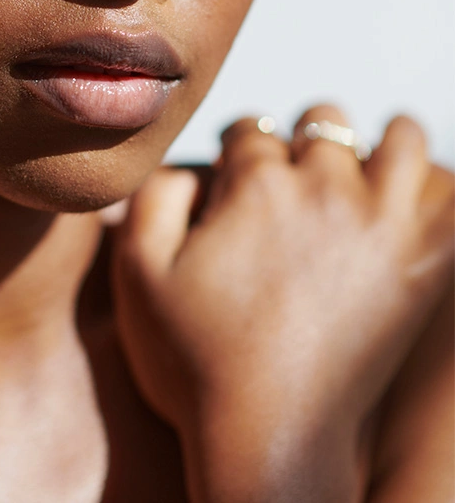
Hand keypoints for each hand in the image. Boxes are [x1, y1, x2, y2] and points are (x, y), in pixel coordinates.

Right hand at [112, 107, 453, 502]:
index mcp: (255, 184)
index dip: (238, 152)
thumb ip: (152, 198)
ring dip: (380, 148)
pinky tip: (403, 214)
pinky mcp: (425, 262)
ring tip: (363, 181)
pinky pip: (450, 193)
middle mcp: (325, 187)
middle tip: (295, 187)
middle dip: (305, 143)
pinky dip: (432, 191)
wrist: (271, 440)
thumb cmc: (196, 363)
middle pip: (325, 120)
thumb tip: (190, 169)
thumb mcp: (137, 274)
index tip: (237, 183)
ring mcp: (384, 221)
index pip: (252, 129)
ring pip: (400, 136)